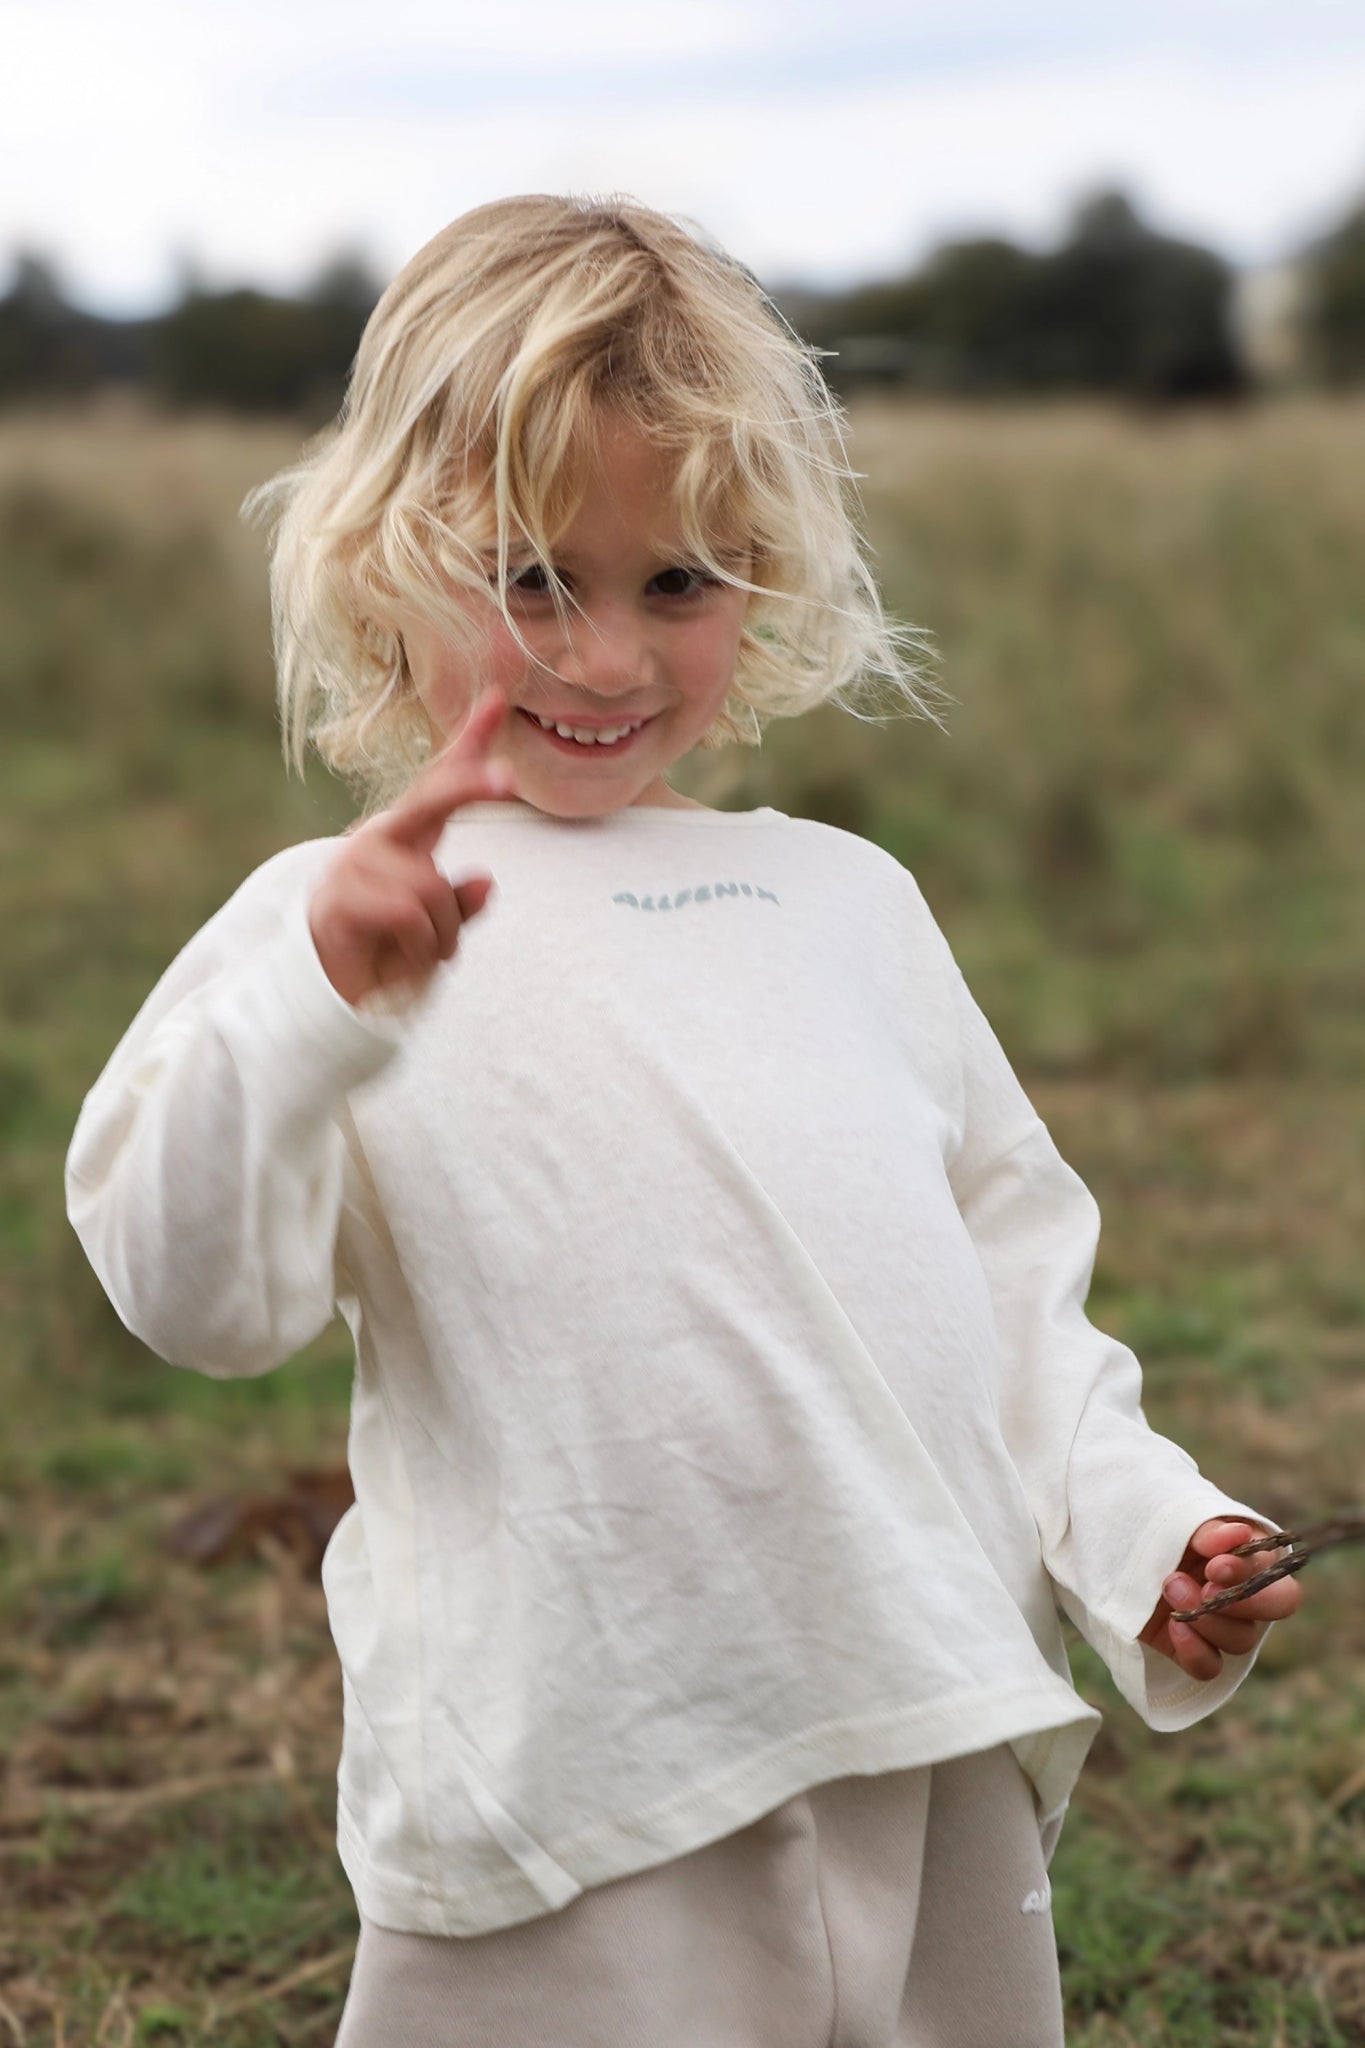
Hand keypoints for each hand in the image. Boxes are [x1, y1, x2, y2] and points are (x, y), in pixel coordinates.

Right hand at [309, 690, 514, 1006]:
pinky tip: (408, 955)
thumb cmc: (393, 951)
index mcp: (407, 836)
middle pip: (430, 798)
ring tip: (430, 952)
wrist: (337, 993)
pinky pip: (409, 912)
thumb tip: (485, 879)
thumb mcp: (442, 926)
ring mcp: (354, 864)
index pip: (439, 782)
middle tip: (509, 780)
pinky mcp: (338, 897)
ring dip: (445, 933)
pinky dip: (424, 944)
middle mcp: (379, 839)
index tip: (498, 699)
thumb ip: (462, 903)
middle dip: (470, 785)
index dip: (468, 741)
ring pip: (431, 886)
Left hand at [1140, 1518, 1301, 1681]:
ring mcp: (1219, 1623)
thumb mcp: (1177, 1519)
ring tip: (1171, 1589)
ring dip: (1208, 1619)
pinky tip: (1174, 1626)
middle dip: (1243, 1602)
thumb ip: (1207, 1529)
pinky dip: (1195, 1651)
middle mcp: (1242, 1591)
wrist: (1112, 1550)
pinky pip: (1210, 1667)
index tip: (1215, 1567)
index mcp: (1245, 1555)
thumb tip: (1239, 1534)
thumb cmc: (1154, 1531)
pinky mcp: (1192, 1648)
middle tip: (1206, 1589)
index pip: (1273, 1571)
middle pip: (1277, 1607)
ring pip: (1241, 1639)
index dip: (1250, 1572)